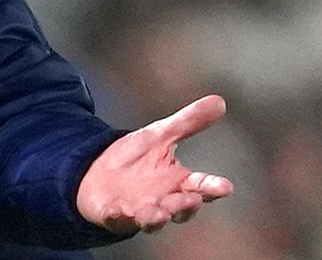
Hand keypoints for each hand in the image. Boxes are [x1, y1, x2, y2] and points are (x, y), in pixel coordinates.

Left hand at [77, 95, 233, 233]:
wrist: (96, 171)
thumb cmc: (134, 158)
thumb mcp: (160, 134)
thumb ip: (189, 122)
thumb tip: (219, 101)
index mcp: (178, 182)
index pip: (201, 186)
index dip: (213, 187)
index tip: (225, 186)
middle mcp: (163, 200)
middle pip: (181, 208)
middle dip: (186, 205)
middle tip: (191, 199)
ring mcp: (140, 210)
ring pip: (153, 219)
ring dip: (157, 217)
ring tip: (160, 212)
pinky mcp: (115, 215)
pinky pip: (118, 219)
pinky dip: (119, 217)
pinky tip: (118, 211)